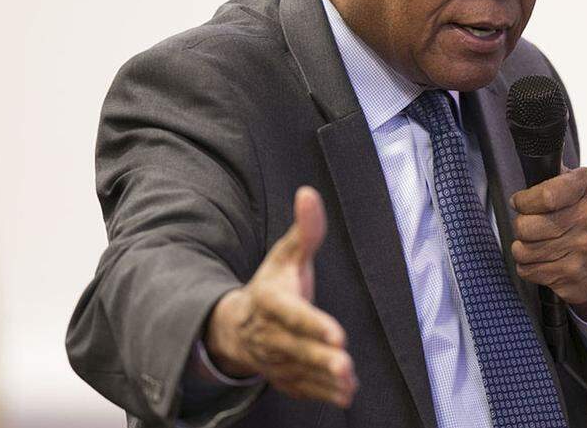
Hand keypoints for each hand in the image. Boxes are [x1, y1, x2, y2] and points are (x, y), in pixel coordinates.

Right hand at [204, 186, 357, 406]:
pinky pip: (301, 389)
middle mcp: (270, 333)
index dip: (313, 324)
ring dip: (324, 379)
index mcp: (271, 301)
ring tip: (348, 381)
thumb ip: (305, 229)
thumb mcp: (287, 254)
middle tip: (345, 363)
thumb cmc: (273, 285)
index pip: (292, 315)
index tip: (338, 335)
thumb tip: (309, 192)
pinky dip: (322, 394)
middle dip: (320, 358)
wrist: (238, 326)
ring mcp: (274, 359)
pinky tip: (345, 395)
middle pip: (296, 348)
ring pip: (300, 372)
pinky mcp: (282, 377)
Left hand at [510, 167, 586, 322]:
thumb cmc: (582, 221)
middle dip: (520, 227)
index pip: (543, 196)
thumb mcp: (576, 187)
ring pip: (524, 249)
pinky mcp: (574, 273)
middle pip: (526, 225)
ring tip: (538, 245)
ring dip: (523, 249)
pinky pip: (529, 270)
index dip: (523, 202)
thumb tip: (532, 159)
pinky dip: (529, 267)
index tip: (522, 203)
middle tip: (532, 227)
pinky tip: (545, 261)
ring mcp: (584, 247)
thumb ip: (553, 174)